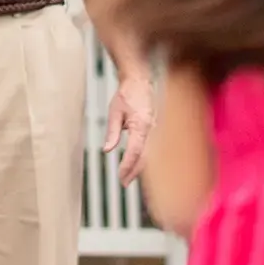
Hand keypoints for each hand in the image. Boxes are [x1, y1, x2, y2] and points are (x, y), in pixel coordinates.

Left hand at [103, 70, 155, 185]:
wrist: (140, 81)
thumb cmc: (127, 94)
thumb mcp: (114, 112)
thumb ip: (111, 132)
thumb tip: (107, 150)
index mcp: (142, 125)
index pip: (135, 151)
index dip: (128, 165)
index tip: (120, 176)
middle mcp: (152, 129)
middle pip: (145, 157)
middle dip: (134, 171)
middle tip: (123, 183)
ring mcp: (156, 130)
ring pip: (150, 155)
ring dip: (139, 167)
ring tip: (128, 178)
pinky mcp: (155, 130)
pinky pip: (151, 148)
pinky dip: (144, 159)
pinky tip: (136, 166)